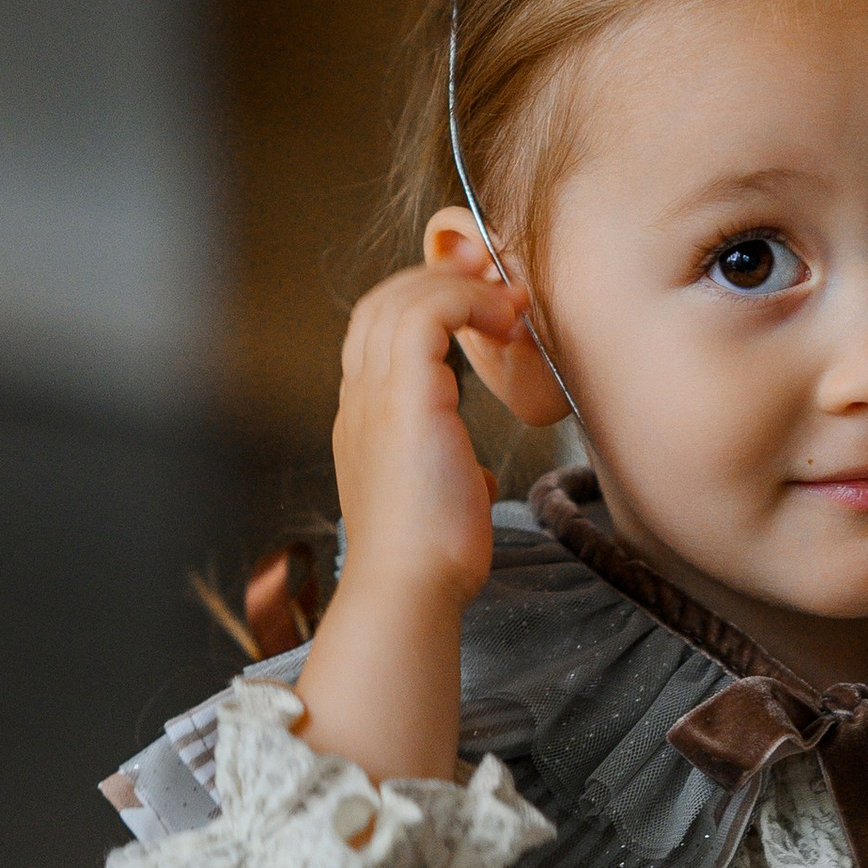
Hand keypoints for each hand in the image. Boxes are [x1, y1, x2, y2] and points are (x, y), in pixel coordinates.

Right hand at [294, 251, 528, 783]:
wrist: (411, 591)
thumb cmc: (432, 562)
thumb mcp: (439, 502)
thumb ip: (447, 474)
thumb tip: (467, 473)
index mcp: (365, 422)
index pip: (380, 335)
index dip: (428, 306)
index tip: (485, 305)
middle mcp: (360, 399)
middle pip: (381, 302)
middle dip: (439, 278)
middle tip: (496, 277)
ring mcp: (374, 395)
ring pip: (399, 298)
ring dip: (459, 284)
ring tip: (507, 295)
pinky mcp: (404, 398)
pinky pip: (427, 313)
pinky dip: (468, 301)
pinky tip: (504, 319)